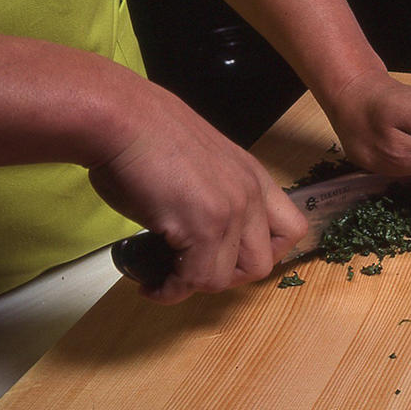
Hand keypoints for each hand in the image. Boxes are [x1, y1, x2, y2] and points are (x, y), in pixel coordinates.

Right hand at [87, 78, 306, 303]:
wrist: (120, 119)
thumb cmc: (144, 134)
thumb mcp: (200, 164)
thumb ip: (214, 194)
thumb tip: (197, 233)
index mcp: (254, 176)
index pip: (290, 229)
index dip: (261, 252)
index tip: (228, 257)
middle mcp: (251, 194)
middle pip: (265, 262)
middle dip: (228, 276)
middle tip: (196, 270)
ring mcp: (231, 211)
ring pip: (229, 277)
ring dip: (197, 283)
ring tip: (169, 276)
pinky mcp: (203, 227)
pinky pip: (196, 279)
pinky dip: (171, 290)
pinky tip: (152, 285)